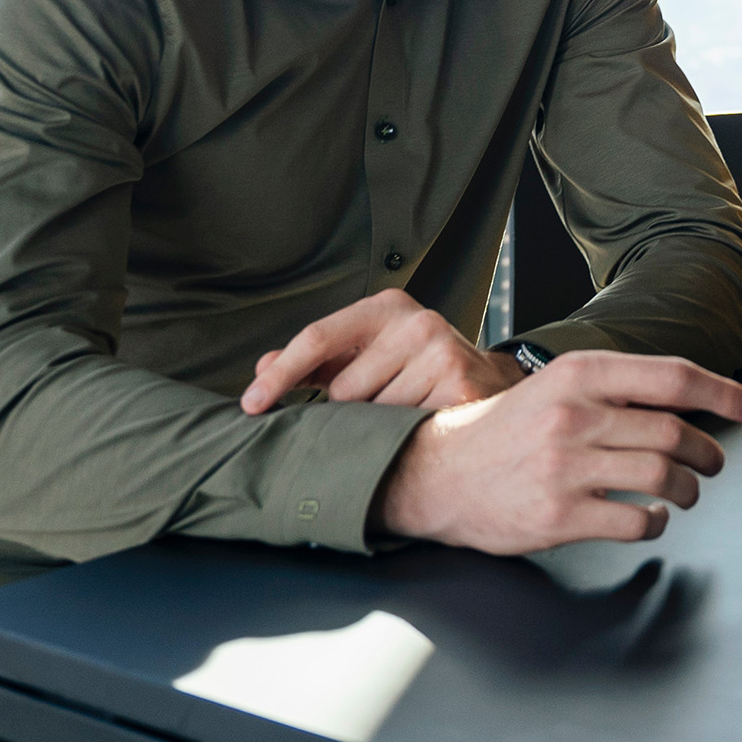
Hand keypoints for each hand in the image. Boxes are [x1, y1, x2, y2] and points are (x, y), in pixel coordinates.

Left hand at [241, 288, 517, 416]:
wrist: (490, 382)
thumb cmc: (418, 368)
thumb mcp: (367, 352)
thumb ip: (315, 360)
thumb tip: (262, 367)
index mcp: (386, 307)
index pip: (317, 339)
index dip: (280, 376)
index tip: (251, 404)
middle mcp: (415, 322)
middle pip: (342, 390)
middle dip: (351, 408)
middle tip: (384, 400)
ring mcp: (440, 352)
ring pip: (372, 415)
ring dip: (381, 424)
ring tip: (410, 408)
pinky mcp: (459, 386)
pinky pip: (404, 428)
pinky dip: (407, 433)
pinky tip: (425, 419)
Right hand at [373, 349, 741, 552]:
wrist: (434, 474)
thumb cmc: (501, 433)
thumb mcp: (553, 389)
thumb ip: (611, 391)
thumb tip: (682, 402)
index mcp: (577, 375)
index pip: (671, 376)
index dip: (721, 392)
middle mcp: (574, 416)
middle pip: (674, 432)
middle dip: (708, 452)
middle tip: (712, 462)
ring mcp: (566, 468)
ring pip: (662, 477)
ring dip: (688, 490)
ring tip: (685, 493)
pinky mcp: (558, 516)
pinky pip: (635, 521)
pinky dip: (656, 523)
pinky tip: (652, 519)